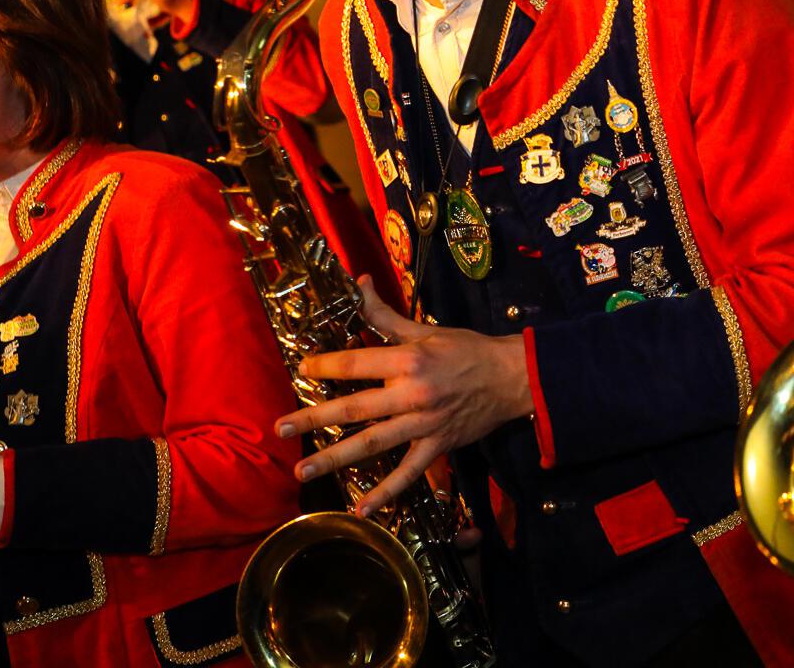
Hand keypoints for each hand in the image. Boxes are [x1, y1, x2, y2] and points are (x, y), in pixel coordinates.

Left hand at [276, 278, 532, 517]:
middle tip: (280, 427)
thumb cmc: (467, 349)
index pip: (357, 363)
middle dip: (314, 418)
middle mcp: (413, 394)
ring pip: (372, 444)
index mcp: (409, 360)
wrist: (512, 378)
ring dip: (334, 458)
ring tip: (302, 470)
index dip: (326, 365)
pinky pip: (409, 474)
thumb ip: (386, 316)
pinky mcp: (437, 446)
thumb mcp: (426, 329)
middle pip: (354, 408)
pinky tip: (361, 510)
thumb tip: (360, 283)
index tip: (302, 368)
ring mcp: (424, 424)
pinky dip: (386, 493)